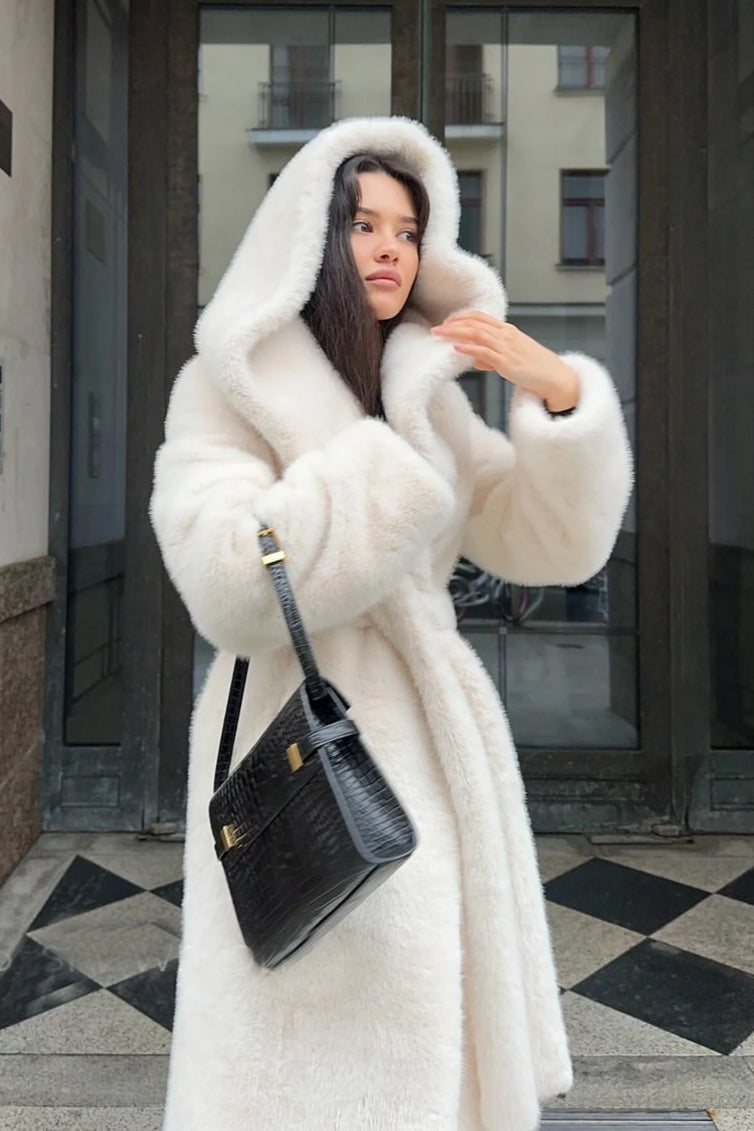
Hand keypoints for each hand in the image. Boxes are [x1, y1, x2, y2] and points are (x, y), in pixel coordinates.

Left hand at [431, 312, 578, 411]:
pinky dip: (469, 348)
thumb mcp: (512, 359)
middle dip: (453, 324)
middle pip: (475, 323)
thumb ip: (492, 358)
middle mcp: (507, 335)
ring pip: (477, 334)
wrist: (555, 377)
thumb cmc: (535, 368)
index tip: (447, 321)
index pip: (481, 317)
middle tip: (436, 328)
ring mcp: (507, 348)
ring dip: (455, 332)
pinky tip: (456, 347)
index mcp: (508, 331)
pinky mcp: (507, 362)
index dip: (462, 317)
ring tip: (440, 334)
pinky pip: (484, 352)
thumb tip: (475, 361)